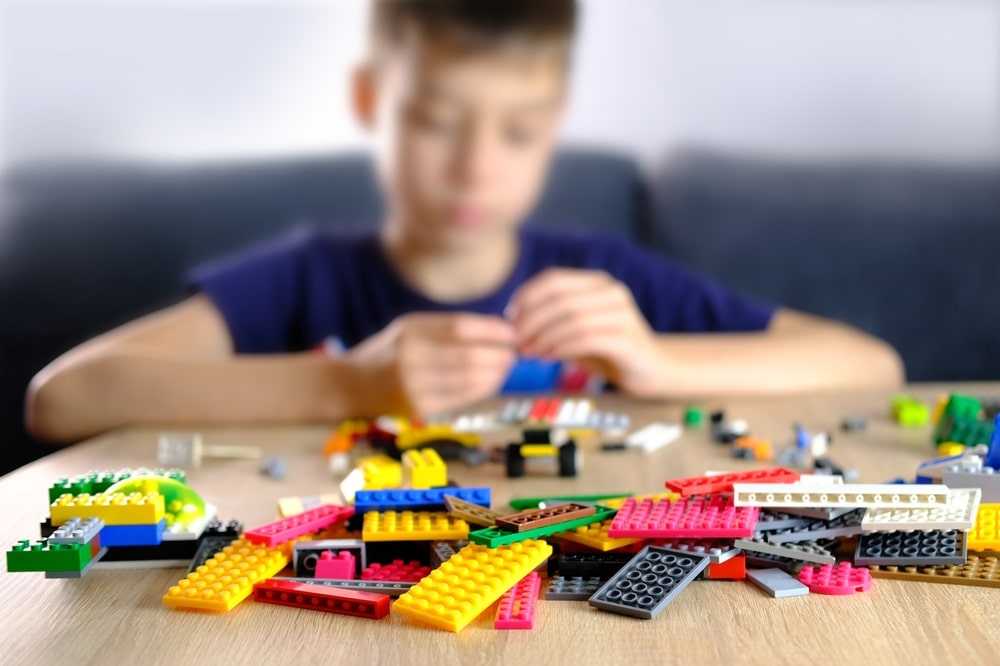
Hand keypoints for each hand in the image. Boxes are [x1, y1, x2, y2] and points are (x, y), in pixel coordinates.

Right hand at [344, 312, 516, 416]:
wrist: (349, 386)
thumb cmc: (387, 352)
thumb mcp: (408, 328)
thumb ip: (446, 326)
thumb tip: (495, 327)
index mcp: (410, 331)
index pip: (460, 327)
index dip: (492, 330)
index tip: (511, 332)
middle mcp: (410, 358)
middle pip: (469, 356)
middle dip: (500, 355)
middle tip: (514, 353)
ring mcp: (414, 387)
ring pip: (469, 380)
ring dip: (496, 374)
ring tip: (506, 367)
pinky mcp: (419, 409)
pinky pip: (461, 399)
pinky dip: (483, 390)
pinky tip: (491, 382)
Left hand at [507, 268, 662, 396]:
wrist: (652, 370)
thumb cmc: (608, 350)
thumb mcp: (577, 330)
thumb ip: (552, 320)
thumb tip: (514, 323)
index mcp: (597, 283)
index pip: (554, 279)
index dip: (527, 297)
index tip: (510, 319)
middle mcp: (611, 292)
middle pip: (559, 299)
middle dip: (531, 321)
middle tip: (516, 341)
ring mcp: (622, 314)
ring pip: (571, 319)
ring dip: (543, 337)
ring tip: (529, 353)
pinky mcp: (627, 339)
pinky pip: (585, 338)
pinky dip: (561, 348)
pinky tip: (548, 358)